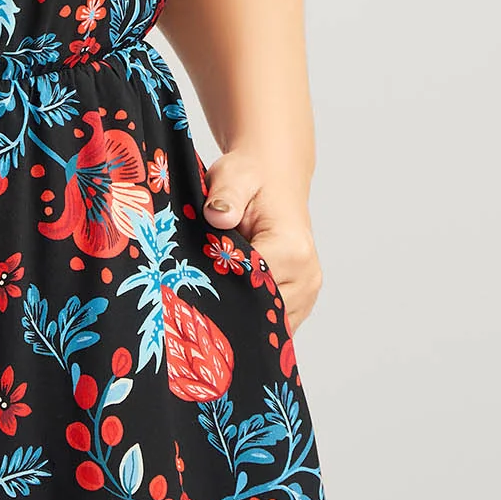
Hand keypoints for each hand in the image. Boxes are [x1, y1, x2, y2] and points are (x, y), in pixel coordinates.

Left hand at [200, 149, 322, 332]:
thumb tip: (217, 215)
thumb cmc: (251, 177)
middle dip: (228, 305)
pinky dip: (251, 314)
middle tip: (196, 293)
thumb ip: (225, 196)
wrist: (274, 177)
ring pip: (267, 322)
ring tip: (214, 291)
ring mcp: (306, 291)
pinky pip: (273, 321)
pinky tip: (229, 299)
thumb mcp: (233, 176)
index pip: (252, 287)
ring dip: (240, 312)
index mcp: (292, 249)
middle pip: (260, 311)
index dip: (220, 286)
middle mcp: (306, 275)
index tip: (194, 279)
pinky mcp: (301, 300)